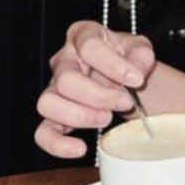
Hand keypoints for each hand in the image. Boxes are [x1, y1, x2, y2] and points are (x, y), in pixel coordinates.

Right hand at [34, 20, 154, 158]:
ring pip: (48, 103)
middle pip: (66, 79)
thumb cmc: (127, 59)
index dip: (113, 65)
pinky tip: (80, 148)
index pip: (89, 47)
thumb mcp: (140, 49)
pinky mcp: (54, 115)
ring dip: (80, 116)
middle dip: (99, 96)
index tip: (135, 79)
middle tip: (124, 102)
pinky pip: (43, 132)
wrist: (125, 78)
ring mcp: (55, 88)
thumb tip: (134, 72)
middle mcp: (64, 60)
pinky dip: (57, 144)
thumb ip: (141, 56)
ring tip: (106, 118)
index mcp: (84, 35)